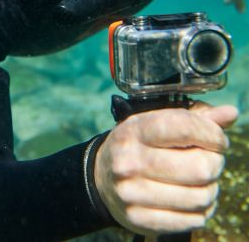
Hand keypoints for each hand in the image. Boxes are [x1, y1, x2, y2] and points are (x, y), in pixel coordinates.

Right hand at [94, 102, 237, 235]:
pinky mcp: (140, 219)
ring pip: (201, 196)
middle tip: (210, 158)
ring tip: (202, 178)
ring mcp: (133, 193)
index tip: (218, 138)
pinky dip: (202, 209)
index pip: (184, 127)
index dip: (212, 133)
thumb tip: (230, 113)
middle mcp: (130, 161)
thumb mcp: (156, 121)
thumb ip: (196, 116)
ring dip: (212, 187)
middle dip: (215, 162)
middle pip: (199, 166)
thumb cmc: (137, 144)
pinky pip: (193, 220)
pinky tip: (193, 196)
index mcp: (135, 130)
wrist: (102, 177)